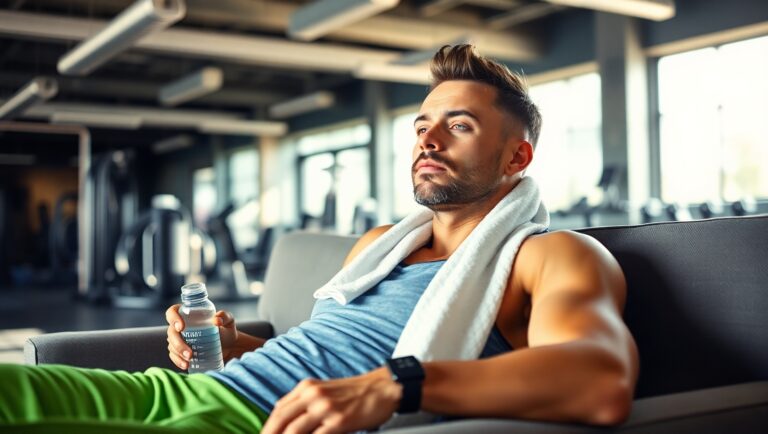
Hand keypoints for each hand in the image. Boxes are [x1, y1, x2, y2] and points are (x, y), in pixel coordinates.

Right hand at [165, 304, 238, 369]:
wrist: (229, 347)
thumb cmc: (226, 330)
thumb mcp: (228, 320)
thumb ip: (225, 316)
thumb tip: (217, 320)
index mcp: (188, 314)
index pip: (173, 312)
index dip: (173, 318)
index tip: (181, 327)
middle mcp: (180, 326)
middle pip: (171, 332)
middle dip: (178, 343)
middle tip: (190, 353)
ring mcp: (179, 339)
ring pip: (171, 345)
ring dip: (178, 353)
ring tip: (189, 360)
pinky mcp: (180, 351)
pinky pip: (174, 356)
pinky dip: (178, 361)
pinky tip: (186, 365)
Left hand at [262, 367, 400, 433]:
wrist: (383, 388)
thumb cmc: (356, 392)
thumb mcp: (325, 389)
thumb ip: (305, 400)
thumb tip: (284, 416)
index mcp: (307, 387)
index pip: (279, 409)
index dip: (268, 426)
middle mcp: (313, 395)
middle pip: (281, 420)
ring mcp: (325, 408)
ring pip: (294, 431)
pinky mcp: (339, 421)